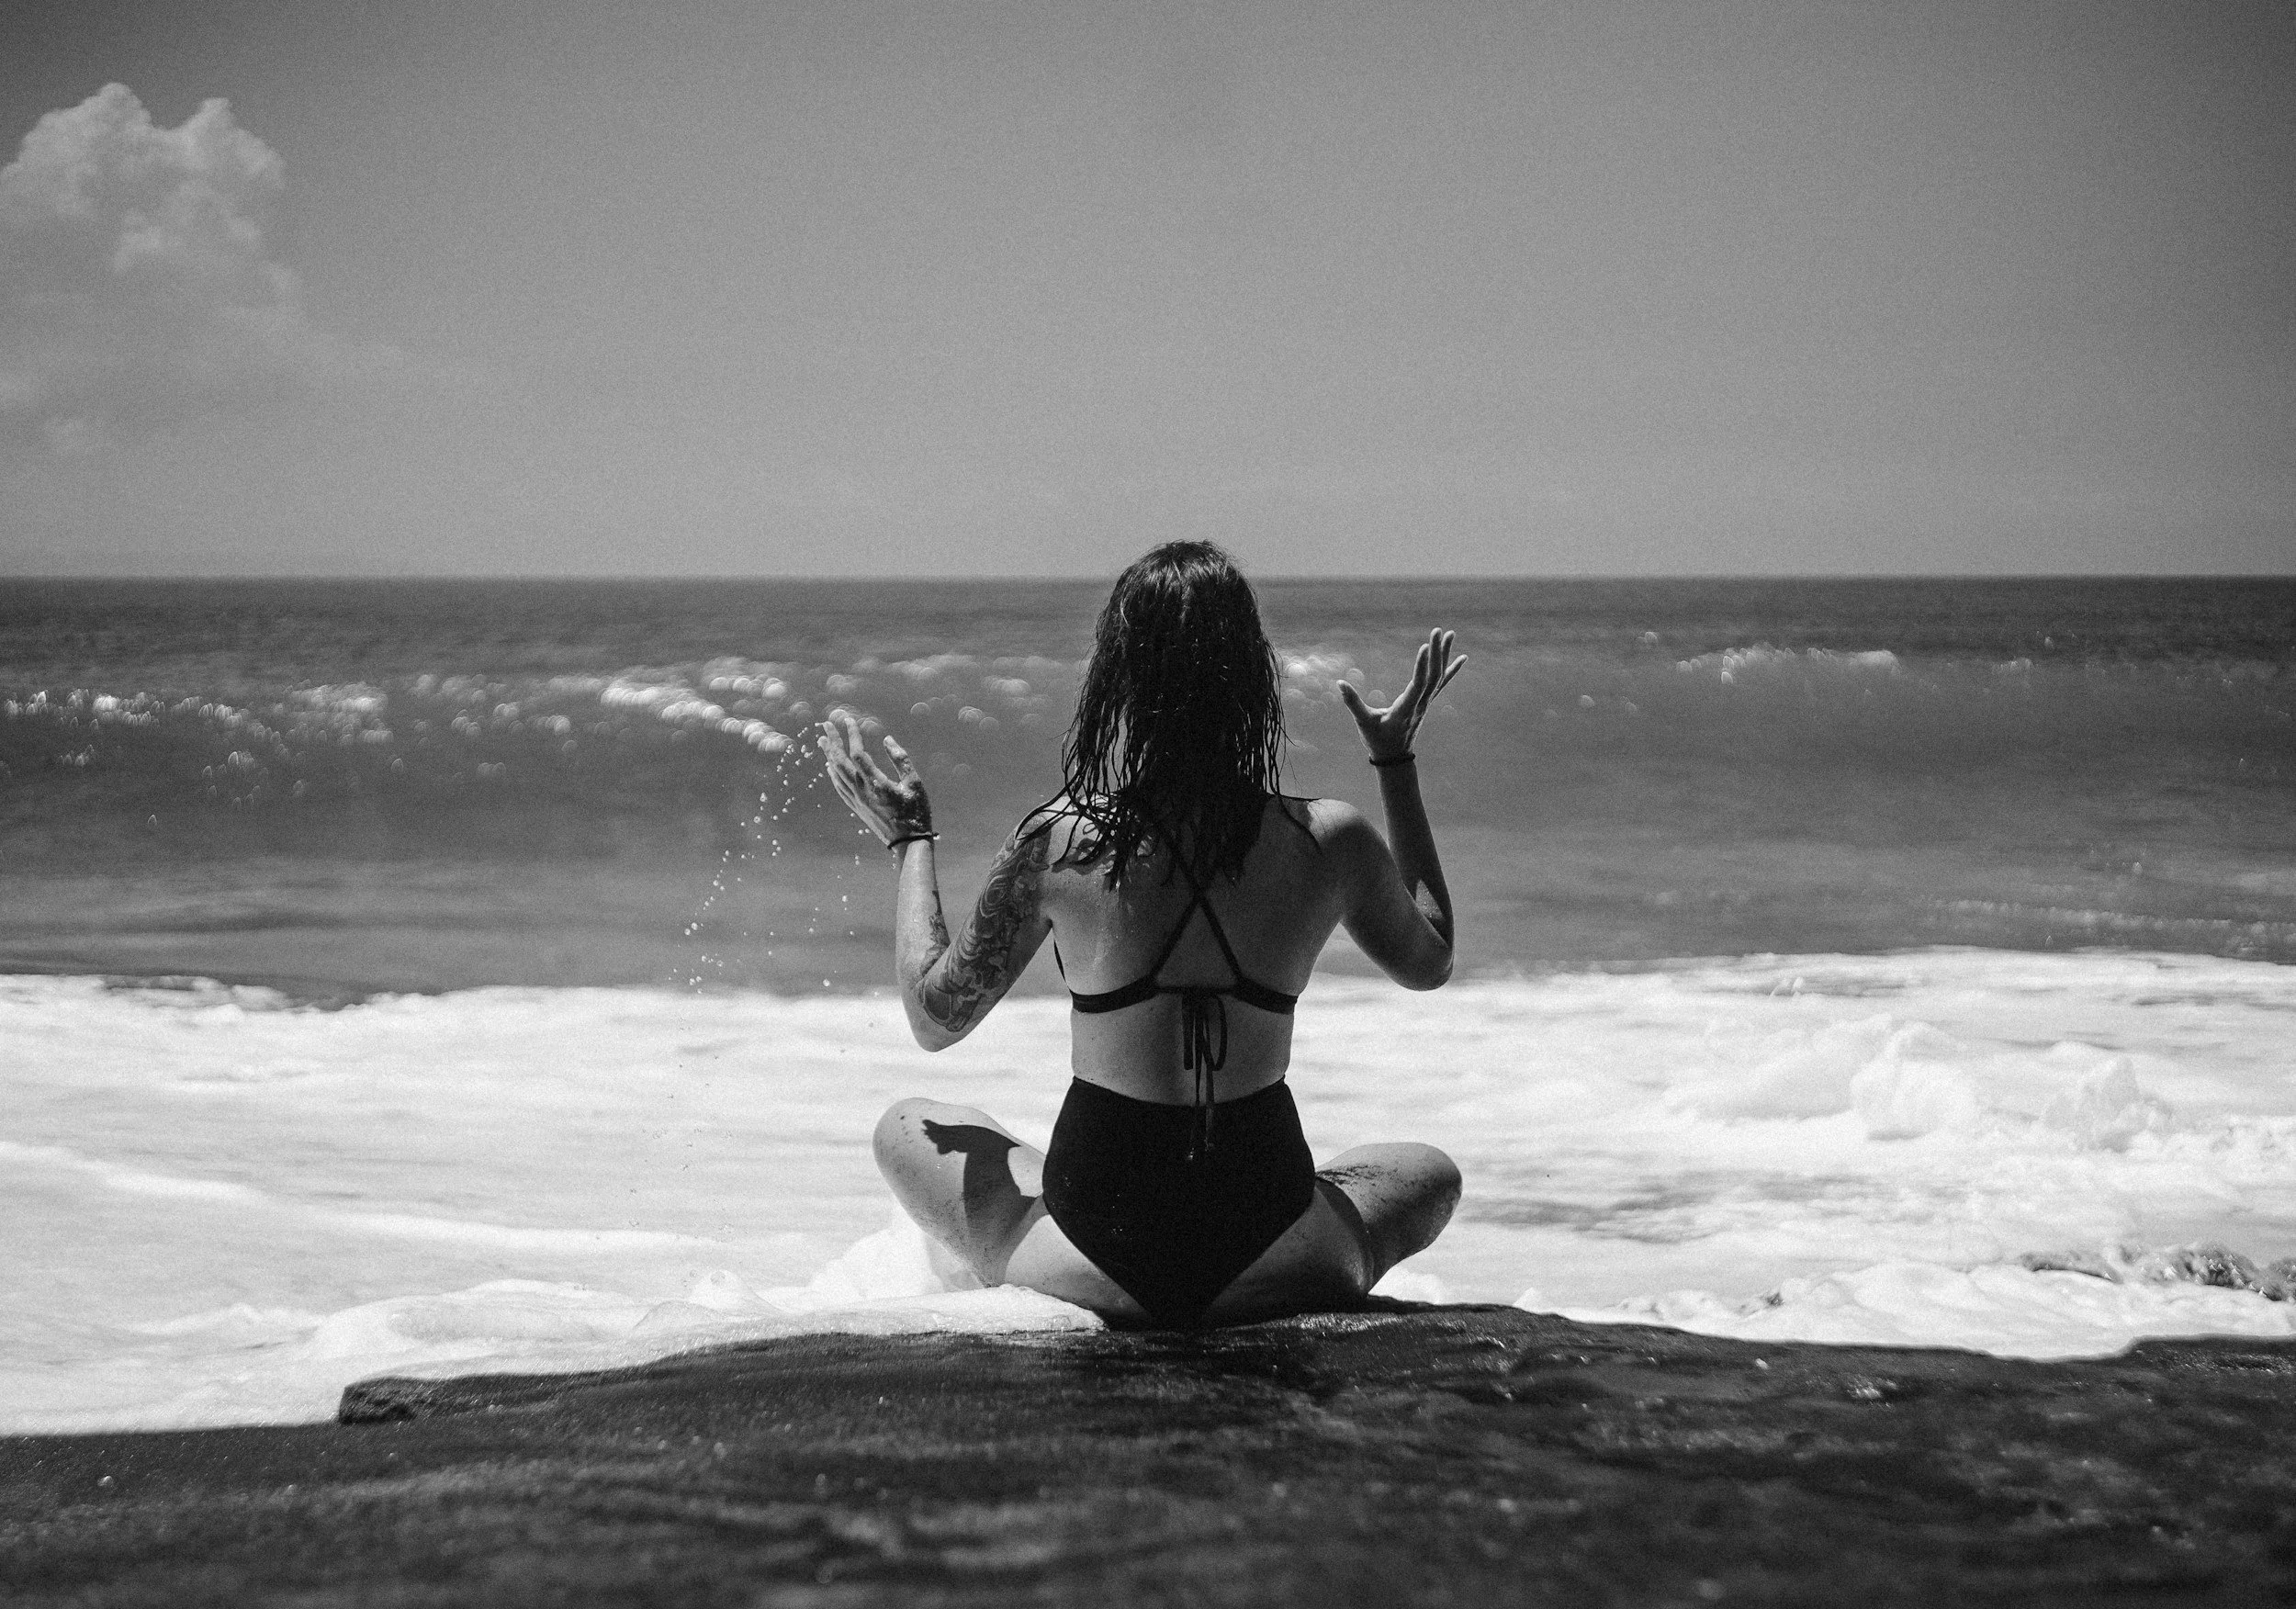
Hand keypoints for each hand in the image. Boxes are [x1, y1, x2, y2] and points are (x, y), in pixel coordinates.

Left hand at [818, 712, 933, 845]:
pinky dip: (832, 775)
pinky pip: (839, 788)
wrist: (908, 843)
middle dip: (833, 741)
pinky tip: (829, 767)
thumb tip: (887, 739)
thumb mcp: (915, 783)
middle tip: (825, 724)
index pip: (857, 753)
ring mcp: (857, 800)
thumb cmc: (916, 812)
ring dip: (829, 755)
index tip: (849, 720)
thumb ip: (901, 759)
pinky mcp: (857, 808)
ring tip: (822, 741)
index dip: (852, 734)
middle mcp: (862, 791)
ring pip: (837, 774)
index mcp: (876, 783)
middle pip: (840, 761)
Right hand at [1338, 628, 1464, 761]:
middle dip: (1436, 653)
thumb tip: (1339, 682)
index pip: (1417, 684)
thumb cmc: (1377, 739)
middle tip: (1437, 630)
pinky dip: (1452, 669)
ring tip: (1451, 633)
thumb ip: (1352, 702)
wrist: (1395, 758)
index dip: (1422, 666)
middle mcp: (1420, 704)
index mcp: (1405, 709)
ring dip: (1445, 655)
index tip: (1425, 646)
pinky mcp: (1427, 702)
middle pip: (1432, 676)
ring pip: (1439, 677)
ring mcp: (1426, 703)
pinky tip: (1463, 657)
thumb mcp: (1363, 722)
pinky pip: (1442, 683)